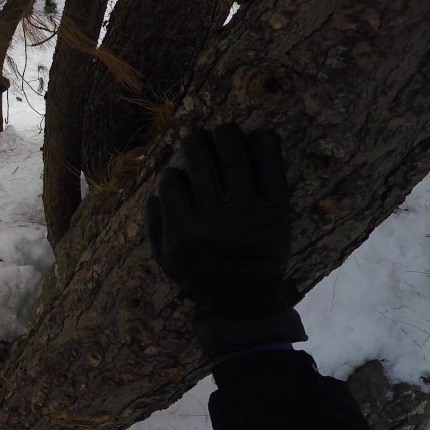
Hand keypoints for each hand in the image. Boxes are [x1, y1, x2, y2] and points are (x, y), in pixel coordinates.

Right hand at [145, 125, 305, 355]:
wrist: (243, 299)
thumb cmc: (198, 277)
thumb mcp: (164, 258)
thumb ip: (154, 226)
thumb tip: (154, 193)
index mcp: (184, 227)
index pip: (172, 182)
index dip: (172, 173)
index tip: (176, 173)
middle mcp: (214, 215)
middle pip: (202, 164)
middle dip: (196, 143)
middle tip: (197, 135)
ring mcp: (247, 211)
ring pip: (235, 161)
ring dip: (228, 137)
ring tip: (225, 130)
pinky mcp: (275, 211)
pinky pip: (272, 173)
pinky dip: (267, 150)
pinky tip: (261, 135)